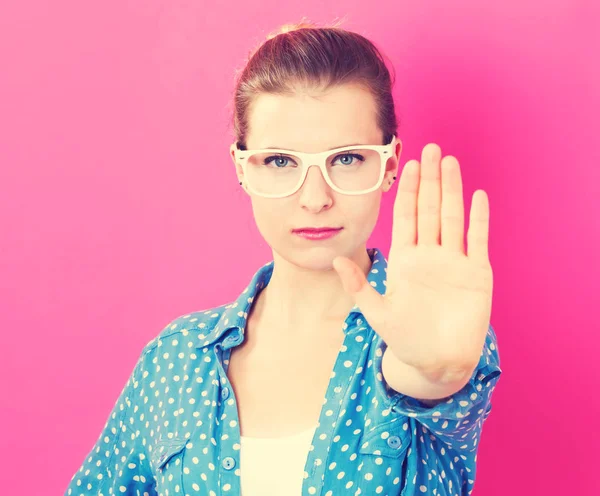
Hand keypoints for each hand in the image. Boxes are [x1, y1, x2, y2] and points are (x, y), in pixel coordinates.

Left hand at [332, 143, 492, 376]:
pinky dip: (479, 220)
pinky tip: (478, 196)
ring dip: (453, 190)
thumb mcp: (377, 312)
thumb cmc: (405, 339)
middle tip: (432, 149)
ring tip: (451, 162)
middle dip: (431, 180)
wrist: (435, 362)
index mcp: (405, 260)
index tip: (407, 165)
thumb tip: (335, 259)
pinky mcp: (477, 275)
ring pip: (454, 218)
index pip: (406, 217)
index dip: (408, 191)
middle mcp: (429, 255)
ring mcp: (454, 262)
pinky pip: (477, 241)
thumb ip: (358, 286)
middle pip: (430, 209)